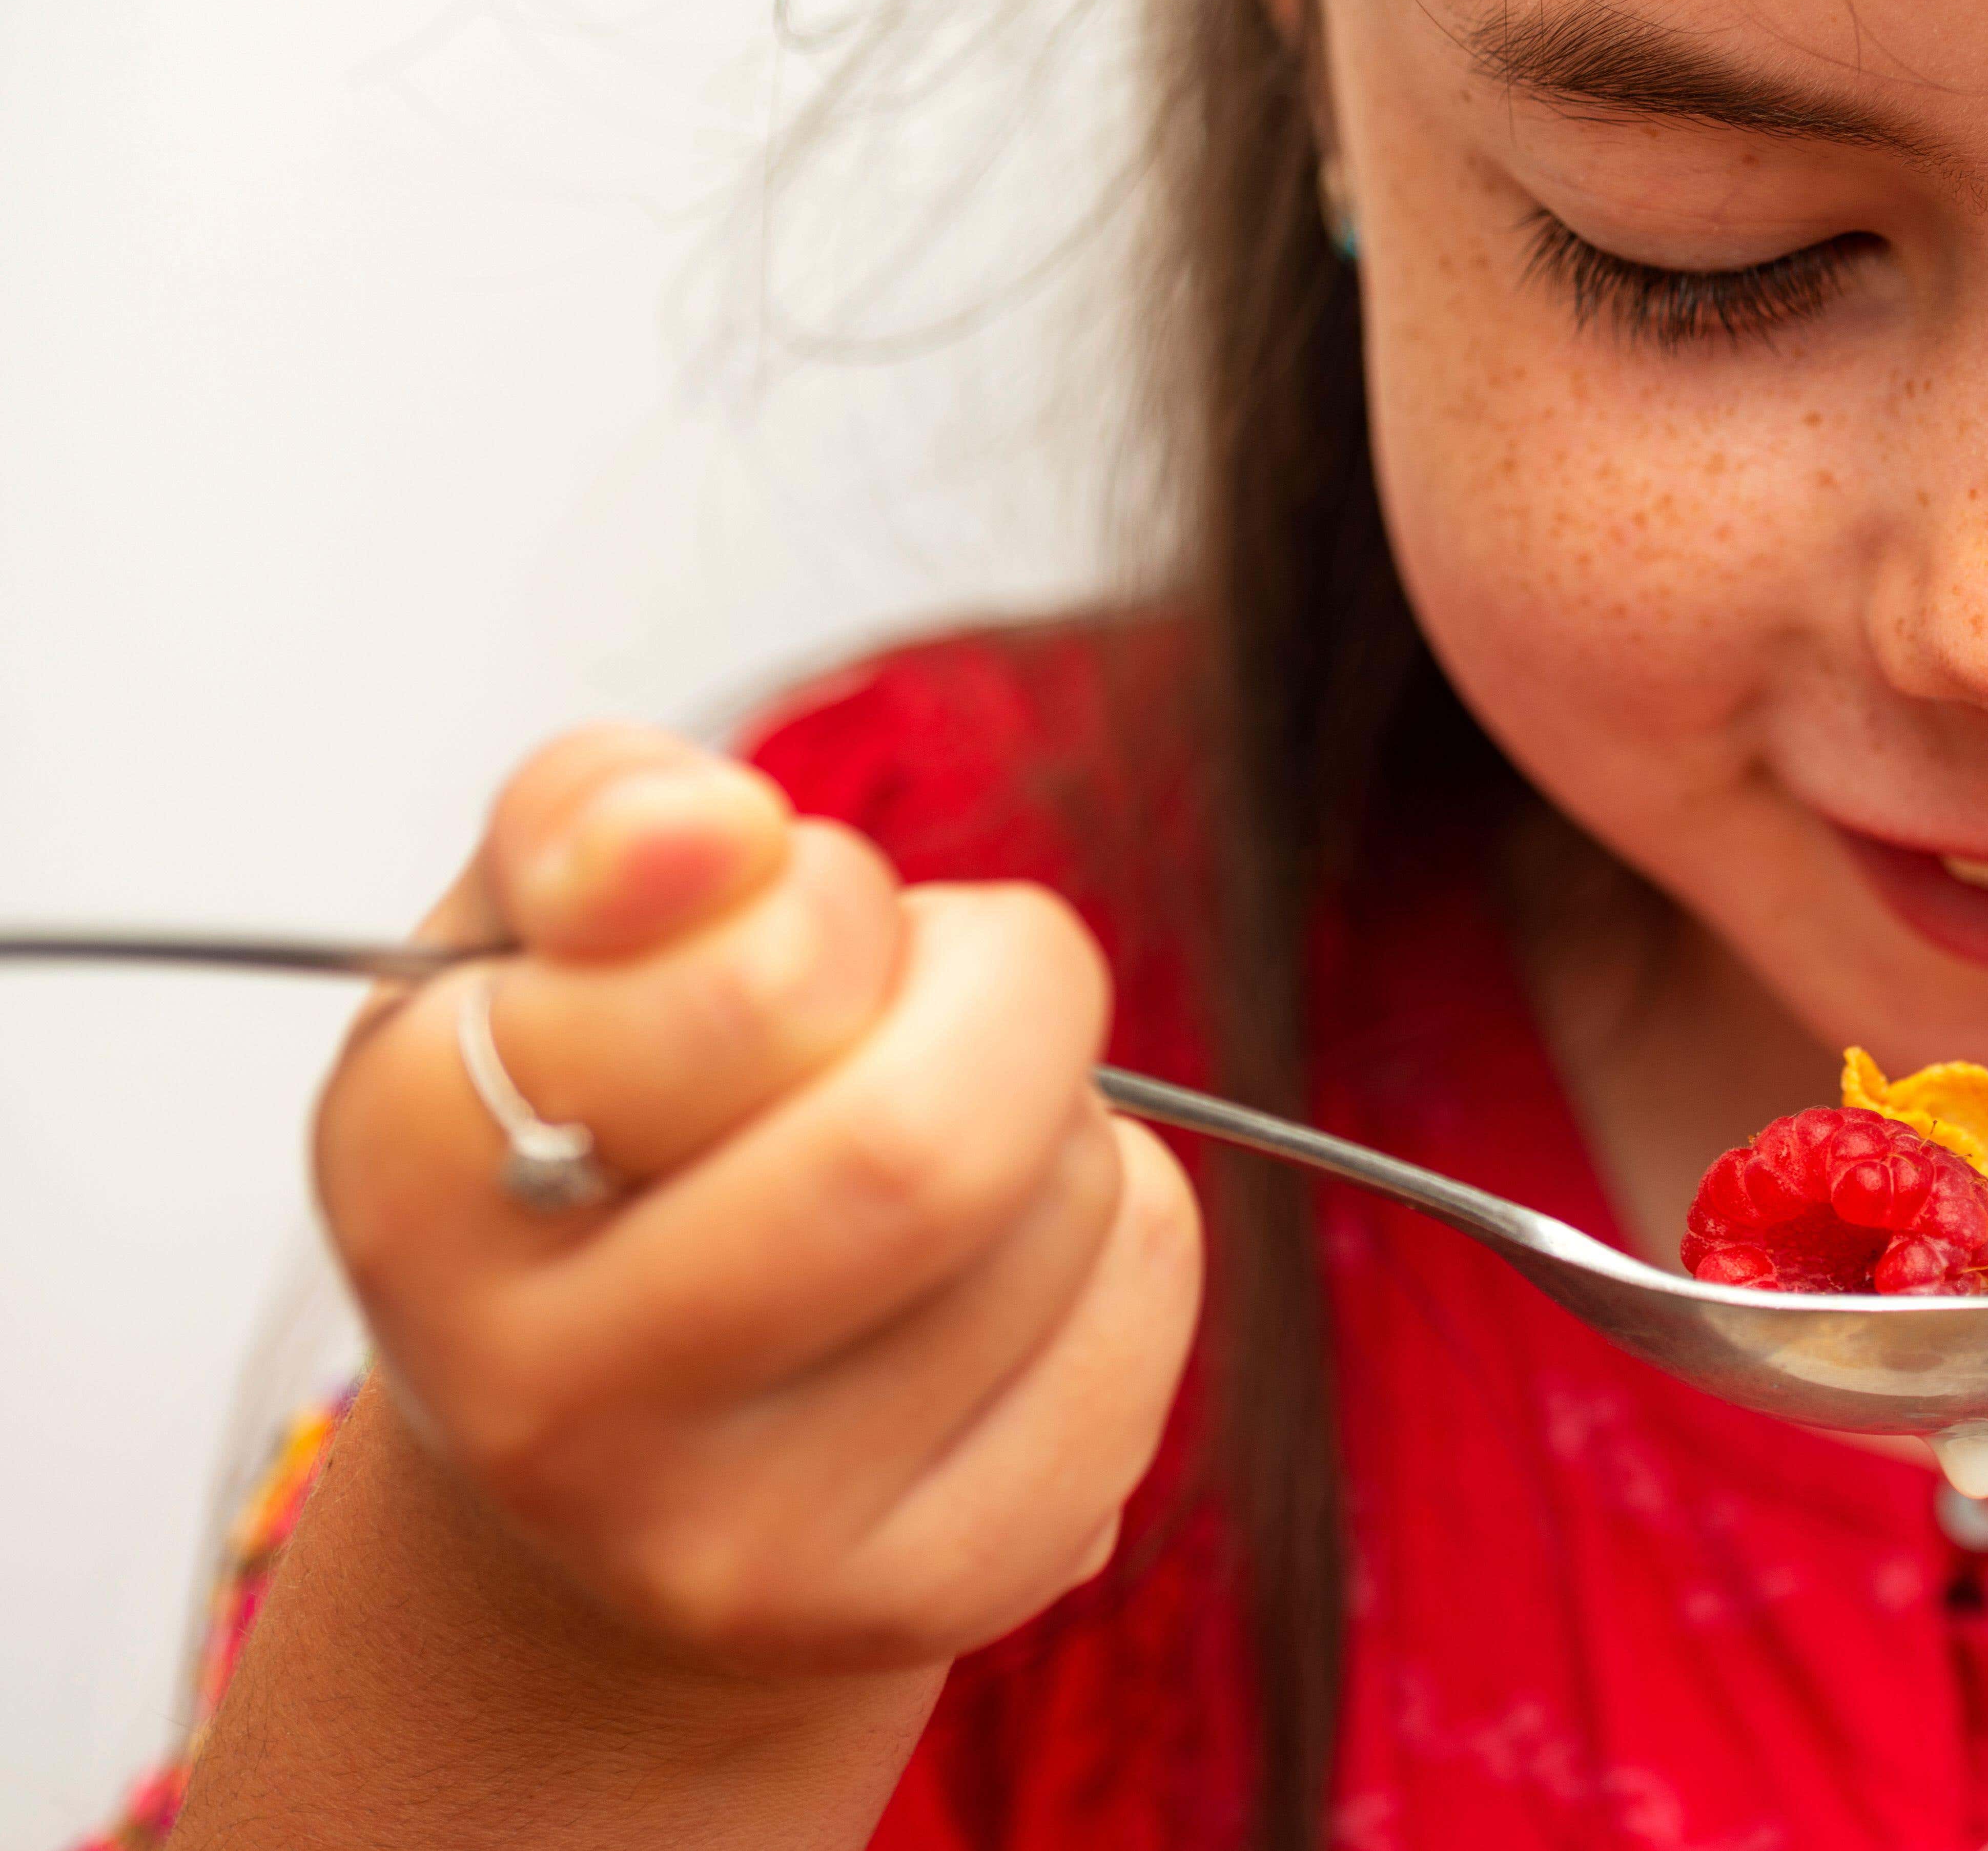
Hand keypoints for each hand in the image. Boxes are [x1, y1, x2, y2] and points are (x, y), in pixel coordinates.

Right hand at [310, 725, 1204, 1672]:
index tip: (784, 932)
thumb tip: (706, 833)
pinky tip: (990, 1271)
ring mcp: (735, 1537)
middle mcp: (545, 1400)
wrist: (606, 1461)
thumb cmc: (598, 1129)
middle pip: (927, 1146)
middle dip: (1001, 992)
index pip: (751, 984)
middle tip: (936, 995)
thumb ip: (601, 819)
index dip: (830, 900)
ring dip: (1057, 1111)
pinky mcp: (924, 1601)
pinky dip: (1121, 1234)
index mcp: (415, 1184)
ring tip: (929, 1146)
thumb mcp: (538, 937)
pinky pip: (1140, 1313)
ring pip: (1065, 1209)